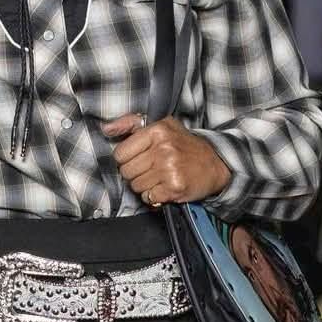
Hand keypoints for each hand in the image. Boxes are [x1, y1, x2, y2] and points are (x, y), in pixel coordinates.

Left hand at [98, 113, 231, 205]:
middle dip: (135, 173)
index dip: (126, 159)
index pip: (120, 153)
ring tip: (159, 178)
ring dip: (145, 186)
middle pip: (126, 171)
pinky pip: (148, 197)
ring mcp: (169, 169)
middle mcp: (163, 149)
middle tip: (150, 169)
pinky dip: (154, 196)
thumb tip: (106, 128)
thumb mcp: (162, 126)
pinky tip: (165, 187)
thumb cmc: (184, 145)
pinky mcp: (174, 187)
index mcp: (157, 131)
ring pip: (136, 186)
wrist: (216, 164)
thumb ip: (131, 124)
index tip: (138, 158)